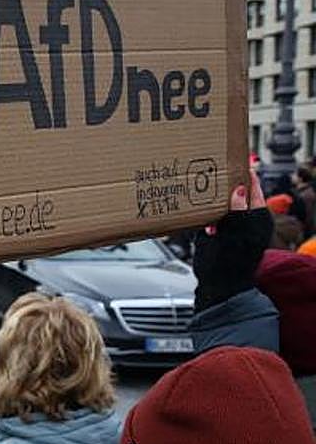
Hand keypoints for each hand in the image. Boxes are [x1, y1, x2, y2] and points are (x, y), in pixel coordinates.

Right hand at [192, 172, 273, 312]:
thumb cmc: (234, 262)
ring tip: (193, 182)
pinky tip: (188, 205)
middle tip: (204, 166)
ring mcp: (225, 224)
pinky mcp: (210, 232)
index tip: (228, 157)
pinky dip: (196, 209)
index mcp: (255, 214)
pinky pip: (203, 214)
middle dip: (219, 181)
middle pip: (230, 190)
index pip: (251, 184)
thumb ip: (239, 209)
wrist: (219, 286)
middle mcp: (240, 216)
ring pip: (215, 201)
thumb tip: (239, 189)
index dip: (241, 171)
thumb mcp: (239, 232)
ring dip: (204, 195)